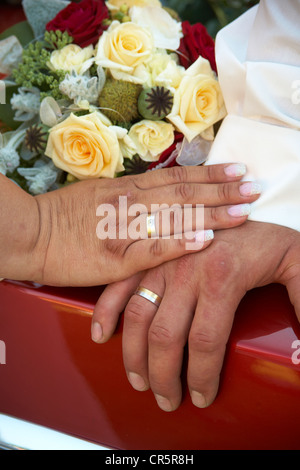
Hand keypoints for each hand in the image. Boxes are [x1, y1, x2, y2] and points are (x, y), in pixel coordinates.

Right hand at [12, 163, 258, 285]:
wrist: (29, 234)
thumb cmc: (61, 216)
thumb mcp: (98, 194)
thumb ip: (129, 194)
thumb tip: (159, 194)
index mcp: (126, 187)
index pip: (177, 177)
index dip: (210, 174)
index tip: (238, 169)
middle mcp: (130, 202)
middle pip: (185, 193)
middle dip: (223, 190)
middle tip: (254, 187)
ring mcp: (124, 228)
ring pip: (175, 216)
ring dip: (213, 214)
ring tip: (245, 212)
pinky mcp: (115, 257)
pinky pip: (152, 248)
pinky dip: (180, 243)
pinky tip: (206, 241)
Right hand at [92, 221, 299, 410]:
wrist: (247, 197)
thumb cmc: (272, 236)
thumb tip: (299, 357)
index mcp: (222, 277)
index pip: (206, 342)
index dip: (203, 377)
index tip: (202, 397)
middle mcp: (186, 269)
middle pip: (165, 337)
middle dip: (164, 377)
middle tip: (167, 400)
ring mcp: (163, 260)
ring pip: (138, 316)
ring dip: (133, 354)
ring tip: (138, 381)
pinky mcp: (150, 254)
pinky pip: (120, 285)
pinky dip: (106, 310)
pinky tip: (102, 336)